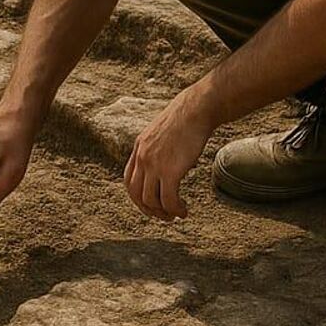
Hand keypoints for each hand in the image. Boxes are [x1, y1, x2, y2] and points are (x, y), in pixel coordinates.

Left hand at [124, 89, 216, 219]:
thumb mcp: (163, 132)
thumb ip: (159, 148)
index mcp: (139, 148)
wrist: (196, 109)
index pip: (129, 180)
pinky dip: (175, 209)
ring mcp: (154, 164)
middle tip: (163, 216)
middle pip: (136, 194)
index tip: (150, 204)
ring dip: (163, 212)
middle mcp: (142, 157)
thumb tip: (168, 164)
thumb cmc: (187, 118)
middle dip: (149, 209)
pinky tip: (183, 211)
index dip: (138, 196)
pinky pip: (168, 199)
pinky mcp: (170, 171)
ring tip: (176, 214)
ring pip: (151, 200)